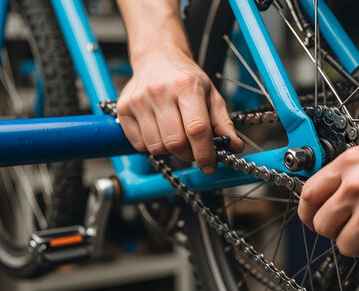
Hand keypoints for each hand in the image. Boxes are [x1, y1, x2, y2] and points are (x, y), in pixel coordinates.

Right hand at [116, 49, 242, 173]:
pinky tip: (159, 133)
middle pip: (175, 142)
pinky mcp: (123, 108)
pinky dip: (152, 147)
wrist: (157, 58)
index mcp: (186, 86)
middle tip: (194, 150)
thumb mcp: (211, 95)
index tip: (210, 165)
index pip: (197, 129)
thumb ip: (223, 123)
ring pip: (156, 147)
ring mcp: (139, 100)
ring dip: (170, 151)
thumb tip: (234, 147)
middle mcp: (160, 91)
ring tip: (176, 137)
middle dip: (189, 154)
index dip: (205, 153)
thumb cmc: (185, 79)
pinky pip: (139, 145)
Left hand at [298, 144, 358, 270]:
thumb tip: (331, 194)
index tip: (312, 219)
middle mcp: (356, 187)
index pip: (308, 194)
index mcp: (351, 164)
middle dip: (336, 231)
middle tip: (354, 228)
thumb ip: (352, 175)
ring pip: (343, 246)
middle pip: (322, 224)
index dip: (308, 212)